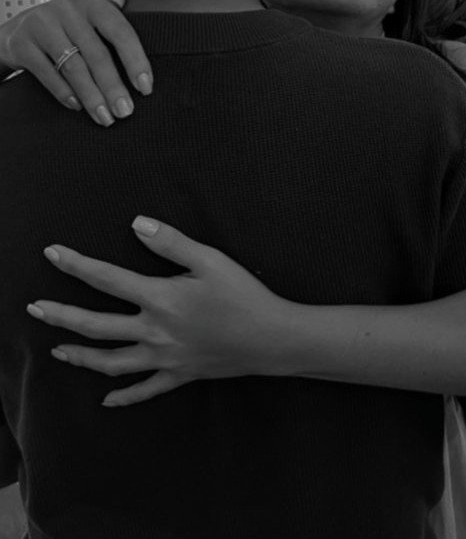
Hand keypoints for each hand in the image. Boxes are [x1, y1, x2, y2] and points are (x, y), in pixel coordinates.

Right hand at [0, 0, 151, 125]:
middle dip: (113, 87)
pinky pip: (47, 72)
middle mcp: (68, 8)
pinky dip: (64, 92)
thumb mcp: (89, 17)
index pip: (120, 31)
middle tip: (125, 112)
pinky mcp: (21, 42)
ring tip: (104, 117)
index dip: (135, 61)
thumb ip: (111, 14)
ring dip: (91, 96)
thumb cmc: (68, 30)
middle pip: (97, 54)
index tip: (145, 88)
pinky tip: (77, 106)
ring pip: (73, 66)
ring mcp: (42, 24)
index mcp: (93, 2)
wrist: (19, 31)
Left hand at [28, 218, 289, 406]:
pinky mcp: (179, 375)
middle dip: (62, 316)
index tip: (51, 253)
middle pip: (96, 326)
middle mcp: (154, 331)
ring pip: (112, 361)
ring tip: (58, 350)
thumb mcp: (210, 259)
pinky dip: (124, 396)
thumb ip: (171, 242)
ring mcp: (165, 358)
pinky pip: (145, 390)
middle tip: (35, 309)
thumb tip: (136, 224)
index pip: (107, 279)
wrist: (272, 339)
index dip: (76, 265)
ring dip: (81, 356)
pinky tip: (107, 400)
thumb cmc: (243, 294)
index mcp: (159, 298)